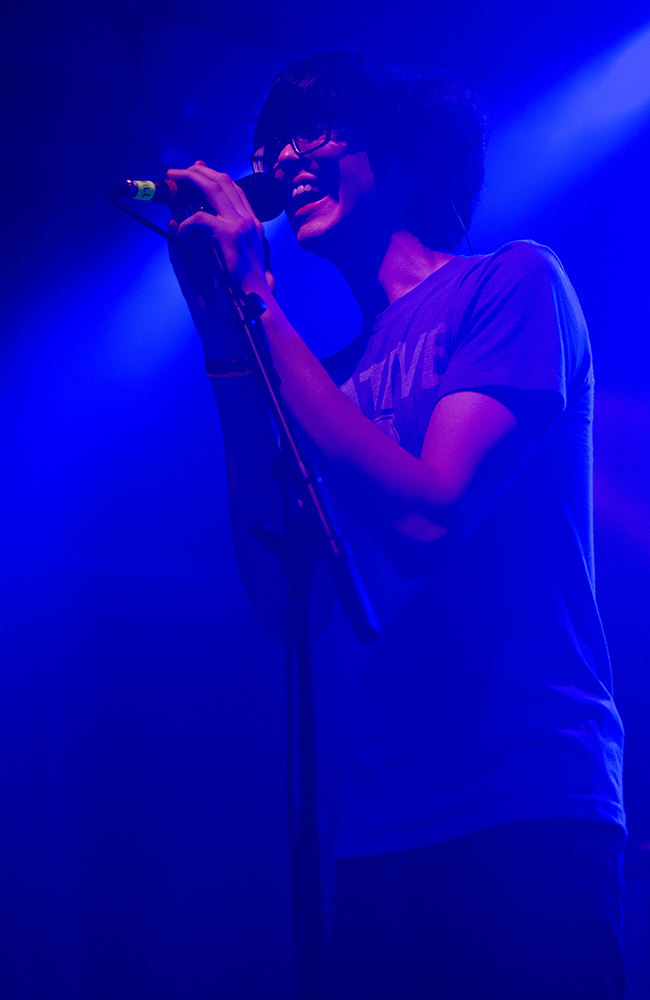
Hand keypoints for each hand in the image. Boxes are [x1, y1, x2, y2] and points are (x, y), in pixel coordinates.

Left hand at [168, 161, 272, 295]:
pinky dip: (187, 223)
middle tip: (178, 172)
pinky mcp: (230, 235)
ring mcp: (241, 225)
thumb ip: (222, 235)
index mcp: (252, 223)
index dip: (213, 176)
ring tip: (173, 182)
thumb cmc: (242, 283)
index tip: (196, 171)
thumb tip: (198, 218)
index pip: (233, 188)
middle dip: (197, 172)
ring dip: (189, 181)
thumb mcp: (234, 254)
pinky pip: (200, 218)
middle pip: (223, 181)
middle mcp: (249, 219)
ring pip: (212, 189)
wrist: (254, 300)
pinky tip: (182, 232)